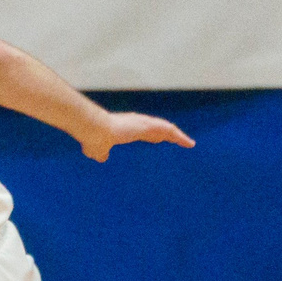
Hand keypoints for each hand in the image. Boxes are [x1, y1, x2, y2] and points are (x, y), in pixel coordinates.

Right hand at [79, 110, 193, 162]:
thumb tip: (101, 158)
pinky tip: (187, 143)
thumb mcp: (97, 150)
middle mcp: (137, 122)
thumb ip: (101, 153)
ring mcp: (143, 123)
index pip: (145, 131)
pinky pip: (169, 130)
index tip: (159, 140)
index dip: (154, 136)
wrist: (94, 130)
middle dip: (169, 134)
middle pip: (158, 128)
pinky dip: (179, 136)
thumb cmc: (93, 138)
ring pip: (165, 128)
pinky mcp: (148, 126)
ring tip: (188, 143)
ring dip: (177, 136)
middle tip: (180, 141)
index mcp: (127, 127)